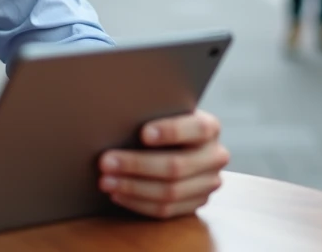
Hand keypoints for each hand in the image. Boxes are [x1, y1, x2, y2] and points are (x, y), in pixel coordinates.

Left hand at [98, 110, 227, 219]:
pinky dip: (138, 203)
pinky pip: (166, 210)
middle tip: (106, 161)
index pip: (197, 128)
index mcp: (210, 128)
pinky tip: (117, 194)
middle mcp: (215, 156)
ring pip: (170, 192)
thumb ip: (153, 113)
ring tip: (106, 181)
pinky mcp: (196, 203)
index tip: (143, 133)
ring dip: (132, 188)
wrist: (178, 143)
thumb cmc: (162, 121)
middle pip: (176, 165)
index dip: (171, 131)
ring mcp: (208, 183)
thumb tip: (119, 117)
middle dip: (137, 164)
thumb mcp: (165, 111)